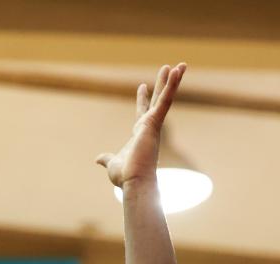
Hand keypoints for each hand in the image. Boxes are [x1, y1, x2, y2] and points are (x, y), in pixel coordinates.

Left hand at [95, 62, 185, 189]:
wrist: (135, 182)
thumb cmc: (127, 177)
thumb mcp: (112, 164)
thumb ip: (107, 158)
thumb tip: (98, 159)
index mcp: (140, 135)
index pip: (142, 112)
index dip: (142, 99)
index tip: (142, 86)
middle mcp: (149, 128)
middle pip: (158, 100)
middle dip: (163, 84)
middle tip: (169, 67)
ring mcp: (154, 124)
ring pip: (165, 98)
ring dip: (173, 81)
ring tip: (181, 64)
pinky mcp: (155, 123)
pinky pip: (165, 101)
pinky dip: (171, 86)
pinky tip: (177, 72)